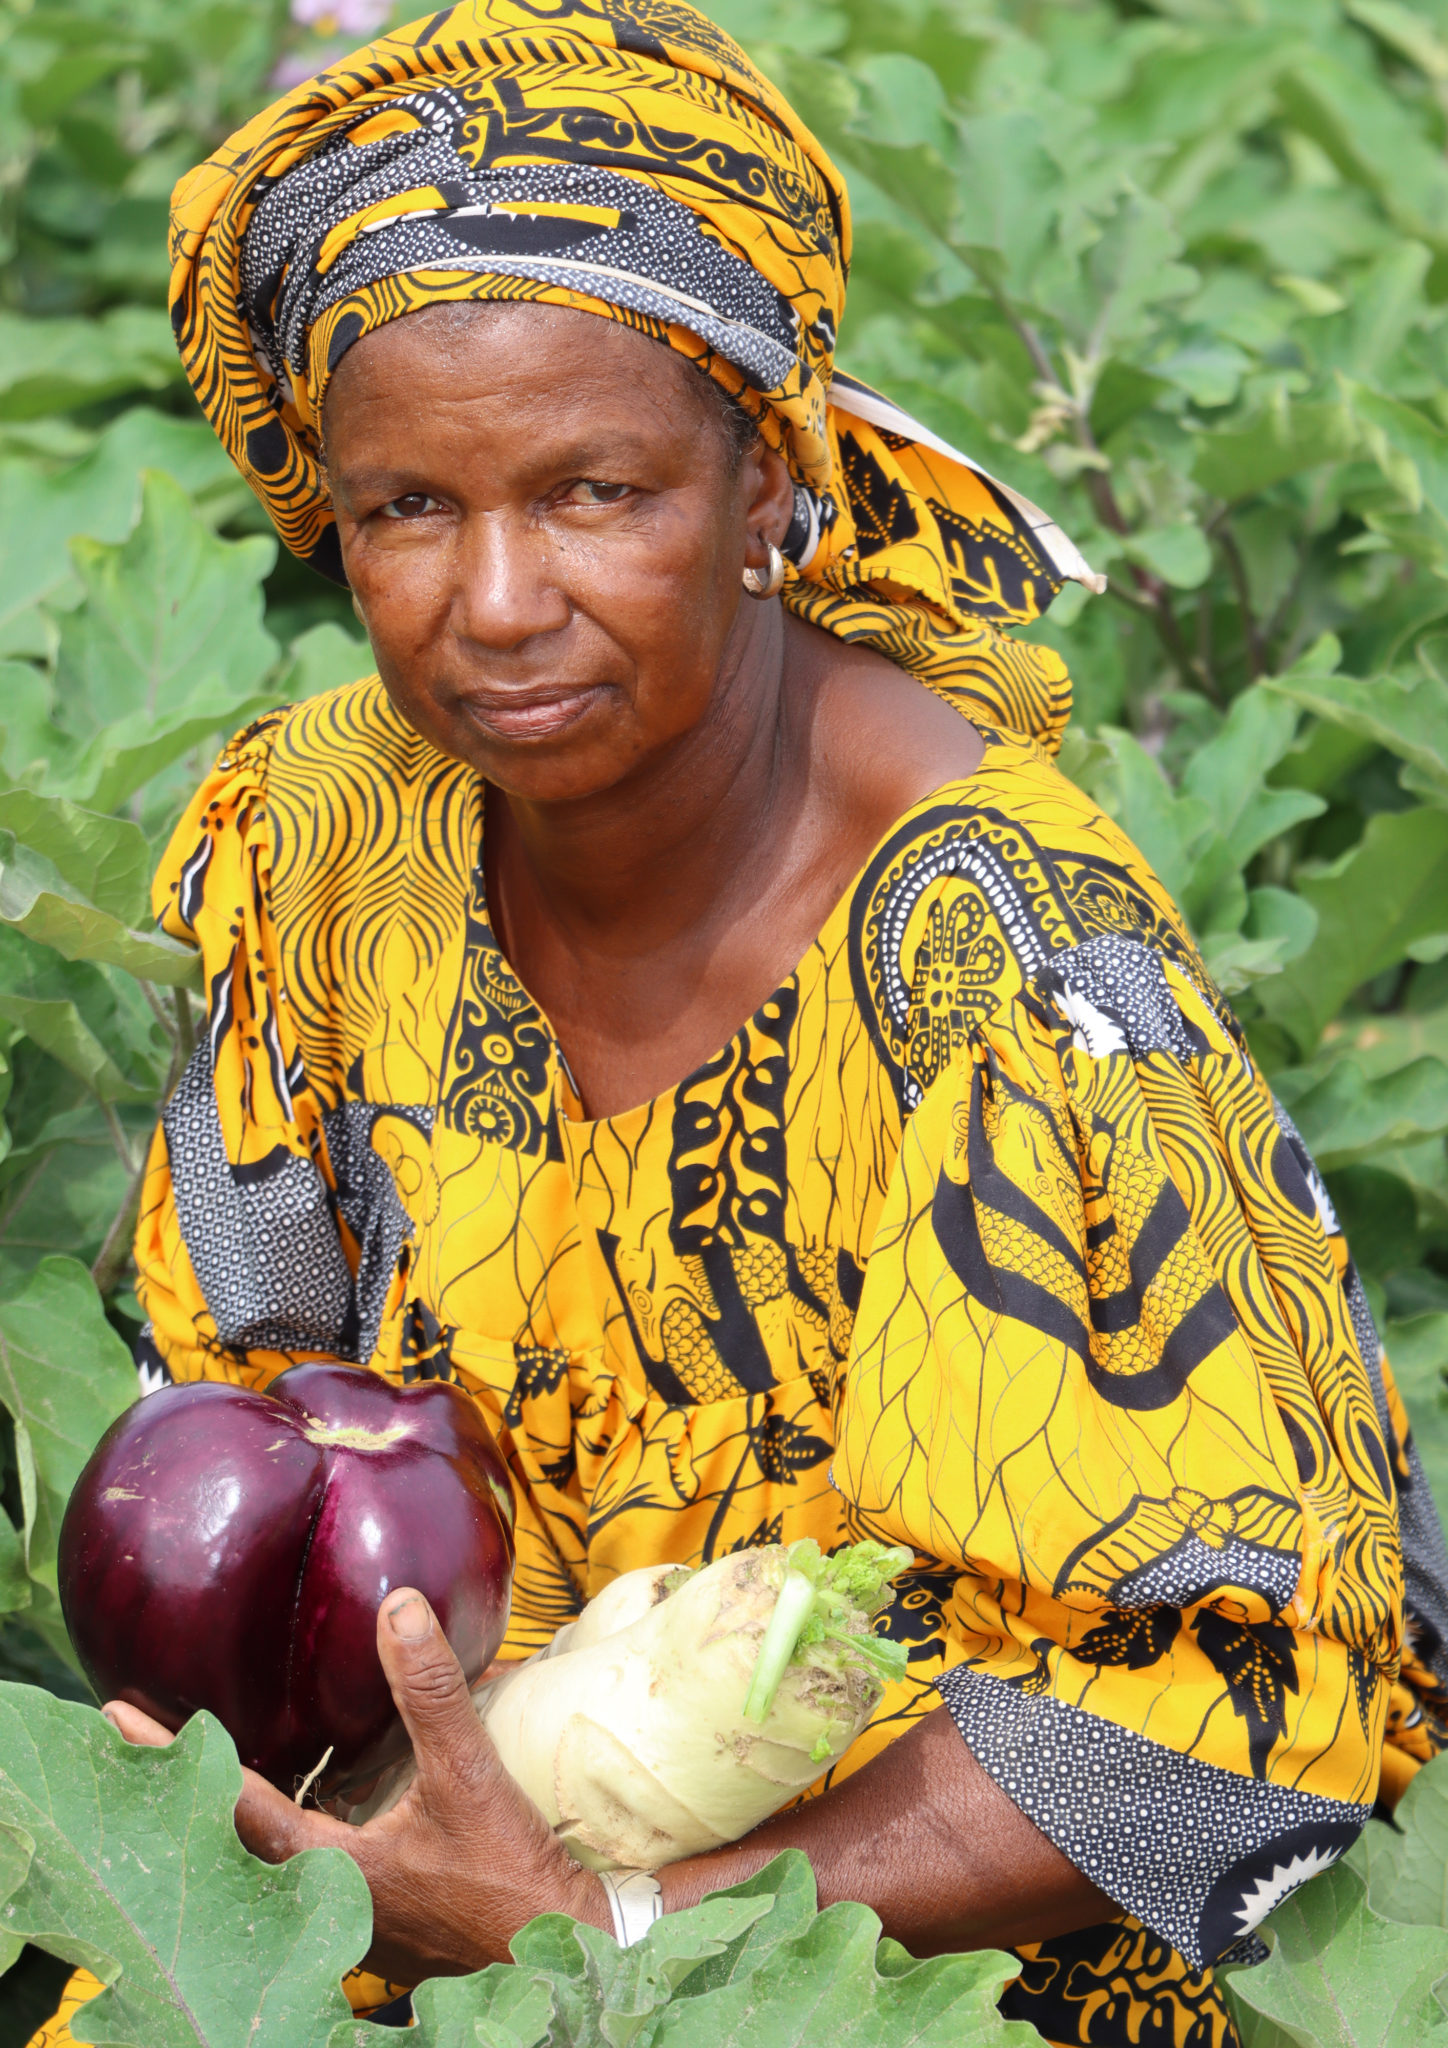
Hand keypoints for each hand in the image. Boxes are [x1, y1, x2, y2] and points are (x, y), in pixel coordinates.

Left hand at [103, 1588, 609, 1982]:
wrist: (557, 1950)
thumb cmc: (508, 1876)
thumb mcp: (469, 1775)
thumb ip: (431, 1692)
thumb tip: (398, 1606)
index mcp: (327, 1869)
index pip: (228, 1804)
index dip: (172, 1756)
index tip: (118, 1714)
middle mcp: (320, 1900)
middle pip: (229, 1837)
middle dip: (185, 1784)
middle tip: (139, 1734)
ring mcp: (345, 1915)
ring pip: (264, 1857)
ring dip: (234, 1806)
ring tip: (204, 1756)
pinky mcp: (375, 1916)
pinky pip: (306, 1865)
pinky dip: (284, 1823)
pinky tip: (301, 1793)